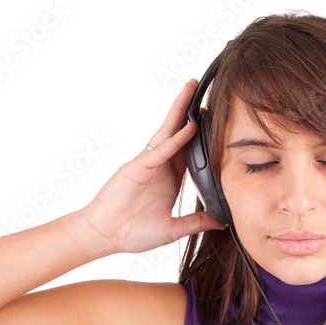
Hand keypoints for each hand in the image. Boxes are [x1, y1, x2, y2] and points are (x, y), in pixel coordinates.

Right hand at [77, 80, 225, 256]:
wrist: (105, 236)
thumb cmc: (133, 232)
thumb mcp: (173, 229)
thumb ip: (196, 222)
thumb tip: (220, 221)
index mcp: (169, 178)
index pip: (189, 150)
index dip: (202, 134)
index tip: (216, 118)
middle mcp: (159, 165)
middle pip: (178, 131)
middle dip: (189, 110)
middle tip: (202, 88)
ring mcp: (147, 164)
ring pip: (167, 131)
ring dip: (180, 110)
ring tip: (192, 89)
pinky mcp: (137, 168)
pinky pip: (160, 151)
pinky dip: (175, 140)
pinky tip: (189, 128)